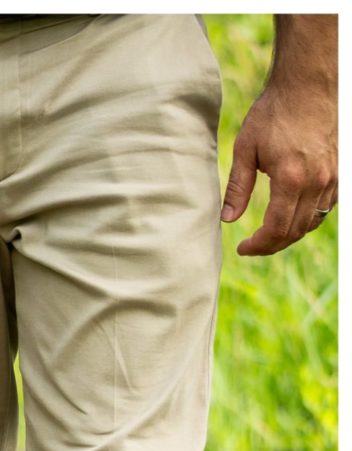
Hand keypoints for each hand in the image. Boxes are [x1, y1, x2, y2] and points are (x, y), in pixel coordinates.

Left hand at [223, 80, 337, 255]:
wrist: (309, 85)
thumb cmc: (274, 113)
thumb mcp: (245, 149)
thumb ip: (238, 188)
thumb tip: (228, 219)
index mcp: (291, 179)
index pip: (277, 229)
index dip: (259, 245)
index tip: (242, 248)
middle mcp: (318, 181)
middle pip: (296, 231)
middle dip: (272, 245)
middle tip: (253, 246)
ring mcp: (334, 176)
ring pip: (313, 221)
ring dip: (291, 233)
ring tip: (268, 235)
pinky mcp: (341, 169)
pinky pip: (327, 206)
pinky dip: (309, 218)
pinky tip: (291, 216)